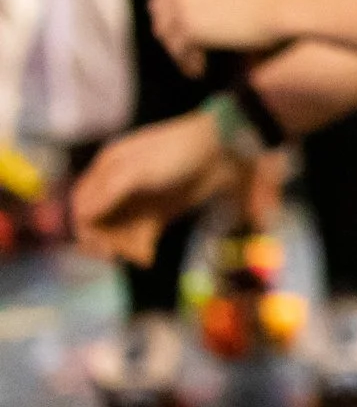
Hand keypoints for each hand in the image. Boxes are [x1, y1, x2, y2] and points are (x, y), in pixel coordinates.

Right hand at [72, 111, 245, 265]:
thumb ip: (109, 191)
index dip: (86, 228)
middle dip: (107, 241)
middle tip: (119, 255)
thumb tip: (82, 214)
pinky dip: (142, 248)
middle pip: (99, 223)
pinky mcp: (159, 213)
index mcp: (107, 169)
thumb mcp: (139, 168)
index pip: (83, 205)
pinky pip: (141, 236)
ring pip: (119, 233)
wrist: (224, 150)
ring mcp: (140, 200)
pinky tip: (149, 256)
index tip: (100, 246)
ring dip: (125, 247)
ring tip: (143, 254)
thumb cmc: (177, 153)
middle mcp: (119, 186)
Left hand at [151, 0, 302, 71]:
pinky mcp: (188, 26)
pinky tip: (200, 70)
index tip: (178, 19)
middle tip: (184, 45)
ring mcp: (181, 0)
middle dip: (171, 26)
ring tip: (193, 62)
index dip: (169, 2)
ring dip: (179, 48)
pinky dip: (188, 61)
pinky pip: (180, 50)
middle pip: (160, 6)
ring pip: (166, 31)